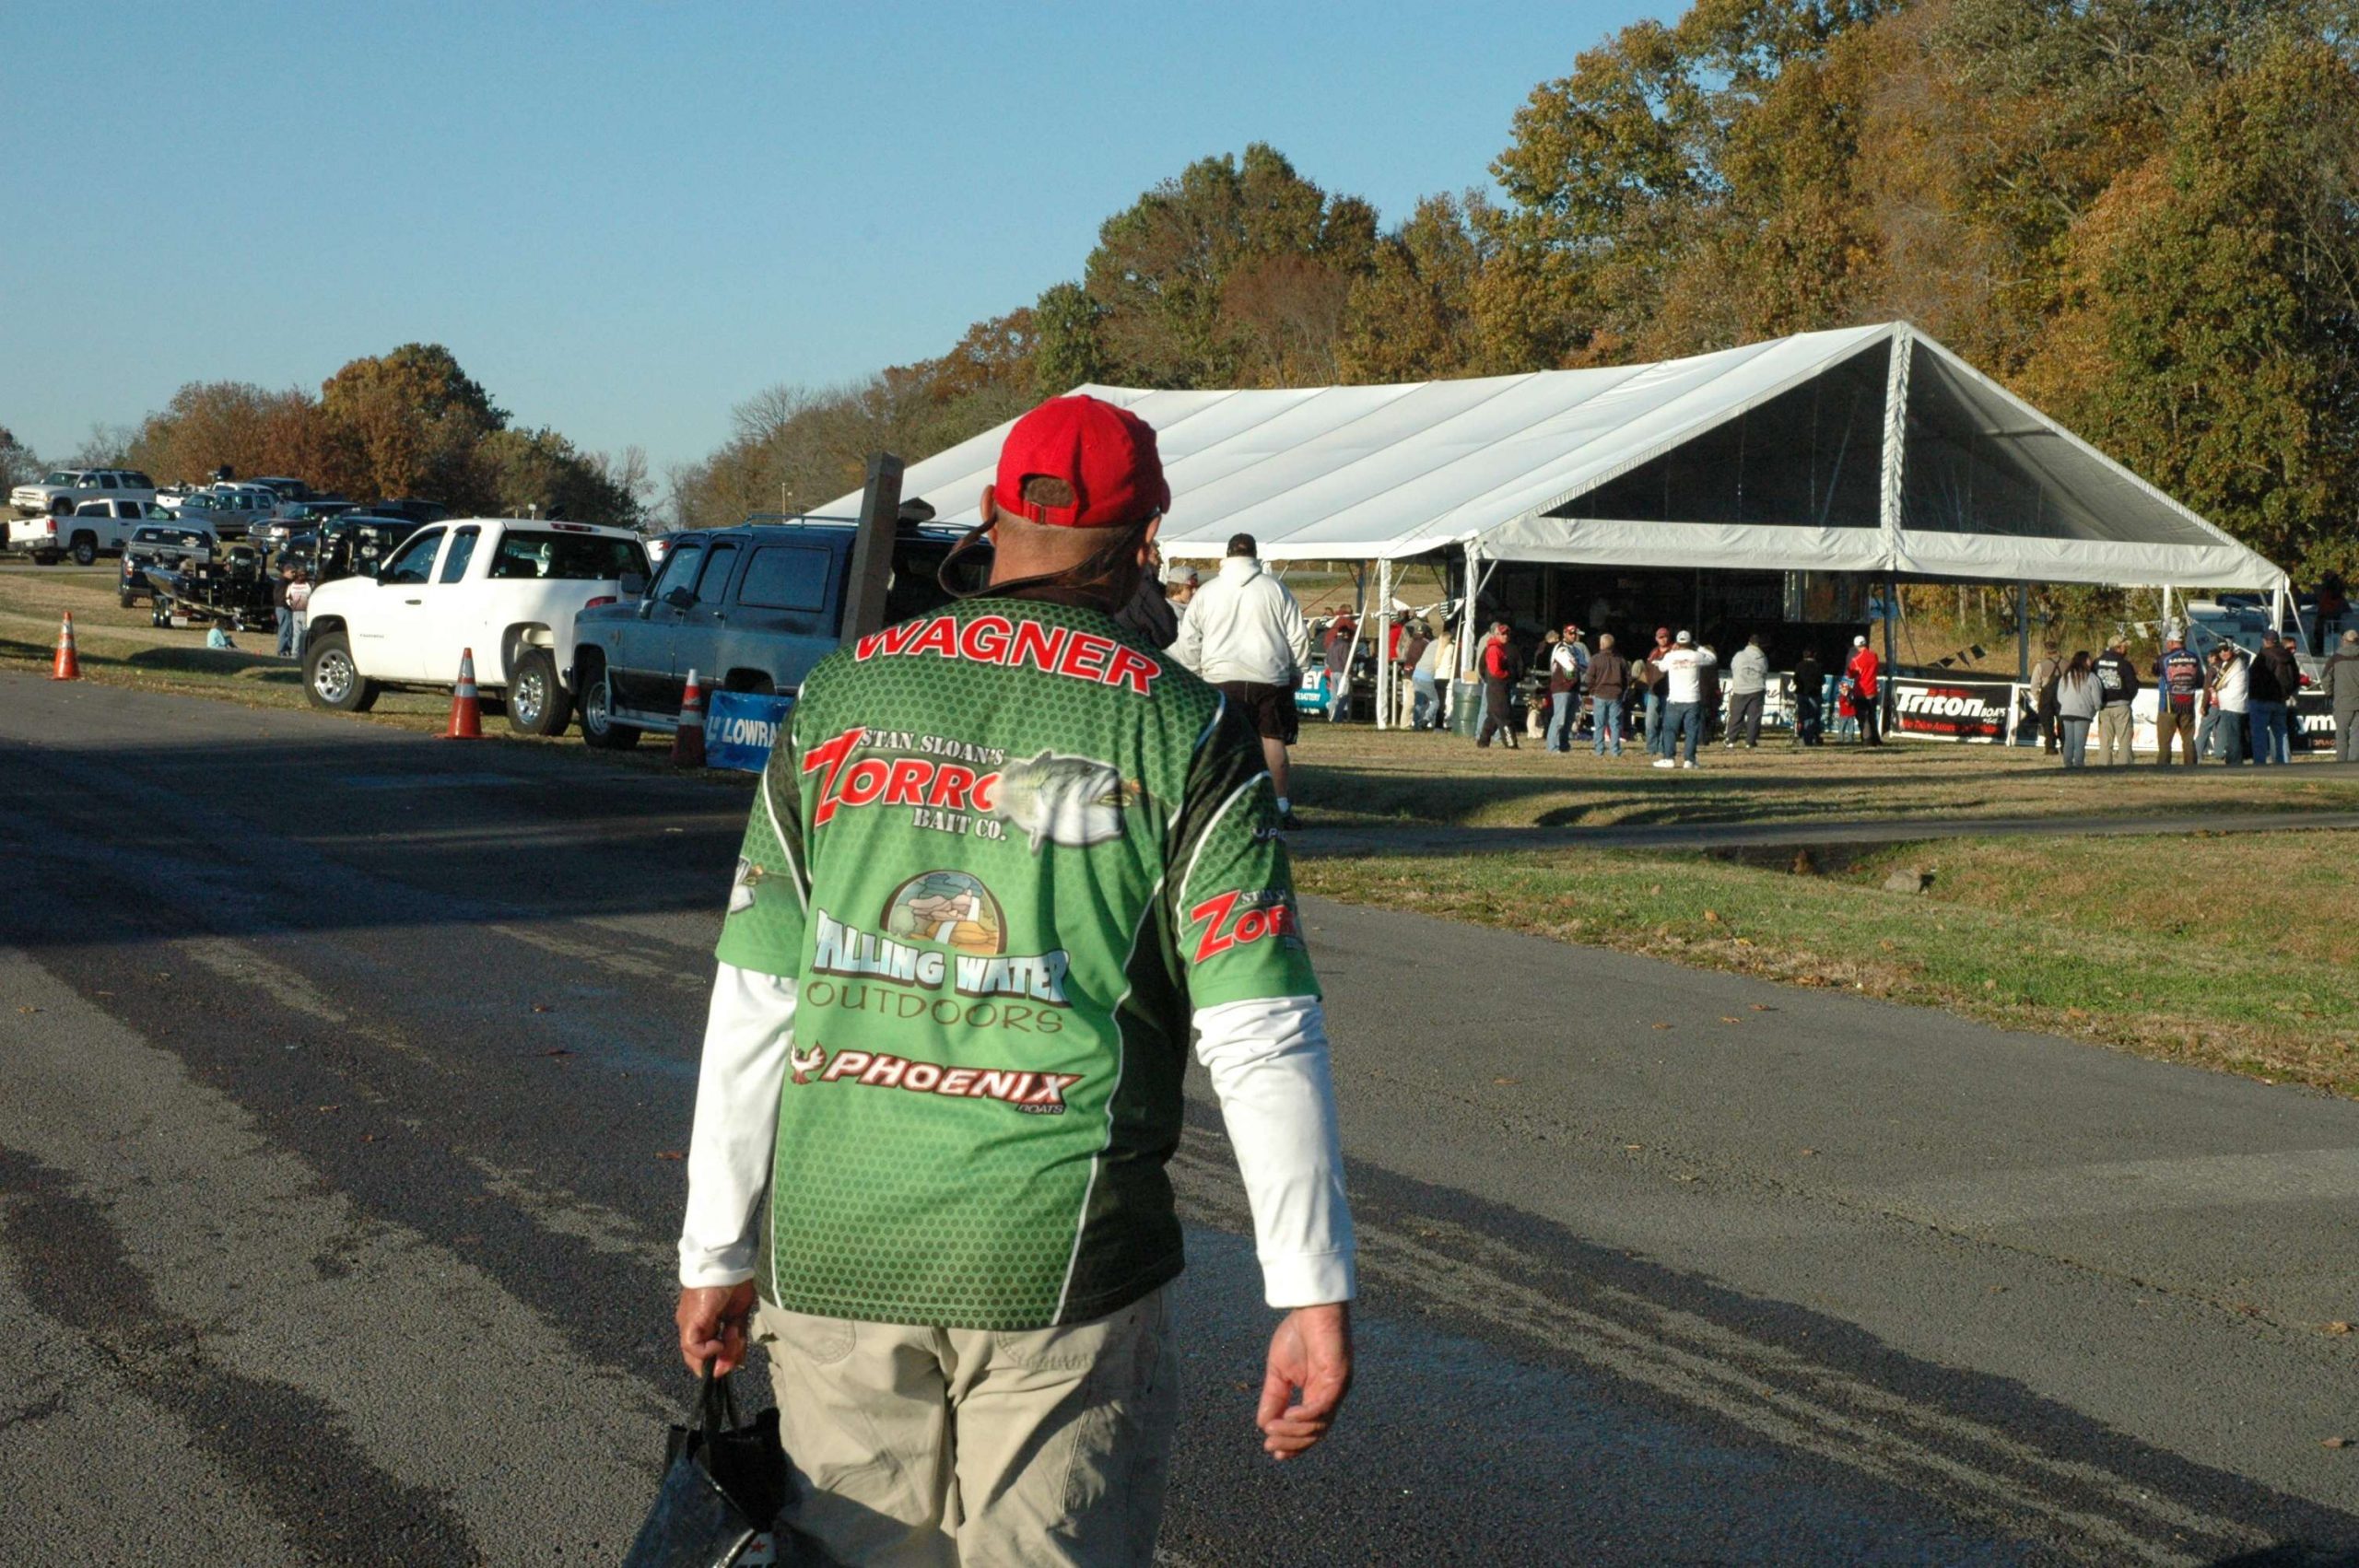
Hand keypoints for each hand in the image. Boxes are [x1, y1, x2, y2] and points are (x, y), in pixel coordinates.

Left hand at [676, 1281, 757, 1375]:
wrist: (727, 1262)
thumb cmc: (734, 1283)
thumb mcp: (738, 1317)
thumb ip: (735, 1339)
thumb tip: (733, 1365)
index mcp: (702, 1322)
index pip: (703, 1351)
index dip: (716, 1362)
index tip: (732, 1363)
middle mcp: (691, 1325)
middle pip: (697, 1357)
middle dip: (716, 1364)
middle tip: (731, 1363)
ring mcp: (688, 1324)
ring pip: (693, 1354)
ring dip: (714, 1359)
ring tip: (729, 1351)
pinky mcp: (690, 1321)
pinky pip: (692, 1346)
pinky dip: (706, 1351)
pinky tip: (719, 1343)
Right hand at [1257, 1302, 1351, 1460]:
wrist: (1312, 1307)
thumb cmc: (1298, 1335)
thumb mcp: (1279, 1372)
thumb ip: (1274, 1398)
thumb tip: (1263, 1425)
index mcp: (1318, 1396)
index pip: (1309, 1430)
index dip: (1293, 1444)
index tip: (1273, 1452)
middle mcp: (1330, 1397)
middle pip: (1316, 1434)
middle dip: (1292, 1443)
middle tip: (1270, 1445)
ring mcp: (1336, 1389)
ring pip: (1320, 1425)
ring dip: (1295, 1432)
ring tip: (1273, 1430)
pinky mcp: (1339, 1379)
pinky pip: (1324, 1406)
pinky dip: (1307, 1416)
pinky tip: (1289, 1417)